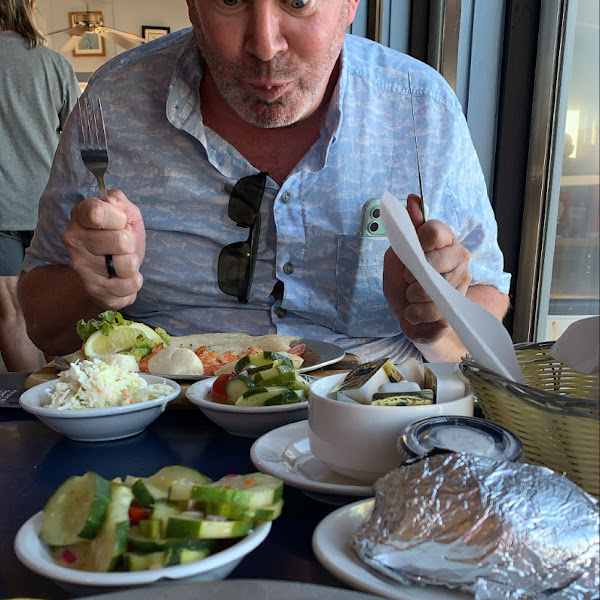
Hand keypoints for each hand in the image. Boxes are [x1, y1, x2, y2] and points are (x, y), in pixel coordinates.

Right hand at [62, 189, 145, 309]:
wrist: (110, 274)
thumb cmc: (119, 240)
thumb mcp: (125, 214)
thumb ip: (119, 201)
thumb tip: (113, 202)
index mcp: (80, 216)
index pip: (97, 212)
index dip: (119, 218)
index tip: (120, 222)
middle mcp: (74, 240)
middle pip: (120, 240)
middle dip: (131, 243)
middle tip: (123, 247)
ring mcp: (82, 267)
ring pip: (127, 264)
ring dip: (133, 263)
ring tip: (122, 262)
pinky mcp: (94, 289)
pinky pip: (130, 284)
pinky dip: (134, 281)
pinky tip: (122, 278)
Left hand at [383, 194, 471, 344]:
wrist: (408, 313)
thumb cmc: (403, 282)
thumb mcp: (397, 254)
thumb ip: (406, 228)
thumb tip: (413, 198)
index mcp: (444, 240)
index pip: (435, 231)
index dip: (418, 242)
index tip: (409, 254)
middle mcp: (459, 257)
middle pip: (435, 261)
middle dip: (413, 274)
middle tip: (407, 279)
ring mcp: (462, 282)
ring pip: (435, 288)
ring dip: (413, 296)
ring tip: (410, 297)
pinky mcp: (459, 307)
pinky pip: (436, 310)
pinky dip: (418, 313)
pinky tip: (415, 311)